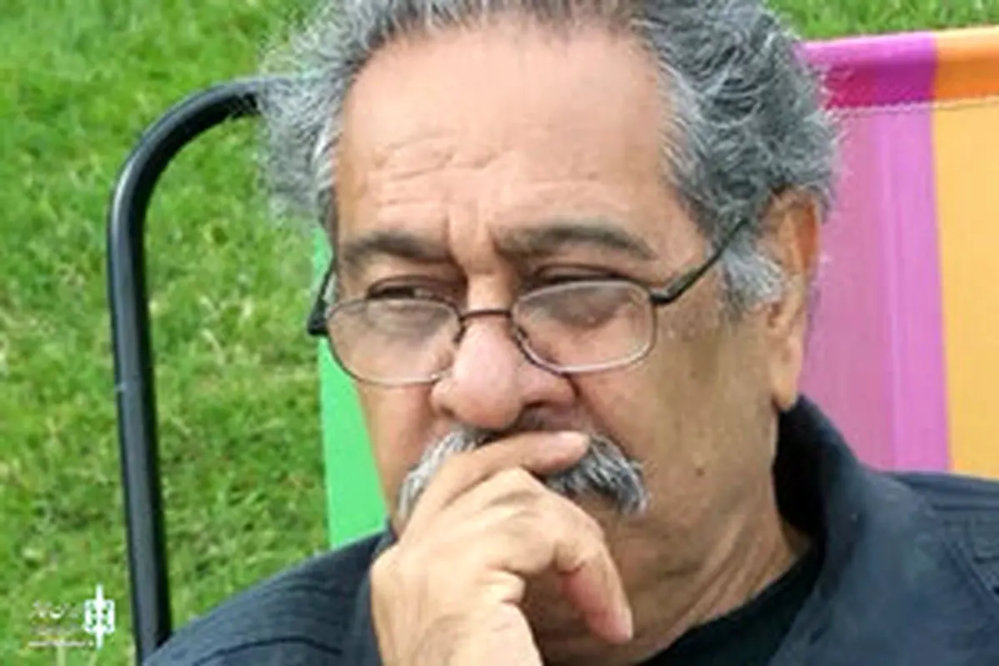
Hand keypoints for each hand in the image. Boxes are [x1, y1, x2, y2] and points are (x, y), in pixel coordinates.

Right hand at [370, 432, 633, 664]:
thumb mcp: (491, 631)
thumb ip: (497, 581)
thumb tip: (537, 527)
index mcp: (403, 579)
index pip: (446, 487)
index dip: (502, 454)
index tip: (556, 450)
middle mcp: (400, 566)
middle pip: (473, 474)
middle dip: (531, 454)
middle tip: (580, 449)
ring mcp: (422, 570)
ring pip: (516, 497)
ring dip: (579, 542)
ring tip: (605, 604)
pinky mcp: (456, 582)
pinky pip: (537, 529)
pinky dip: (588, 564)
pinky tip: (607, 616)